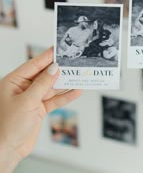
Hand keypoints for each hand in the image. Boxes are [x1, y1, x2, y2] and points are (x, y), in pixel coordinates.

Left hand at [0, 48, 80, 171]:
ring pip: (52, 87)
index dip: (47, 56)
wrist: (7, 150)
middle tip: (72, 62)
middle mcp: (24, 88)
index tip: (58, 50)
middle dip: (59, 70)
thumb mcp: (27, 101)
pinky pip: (55, 99)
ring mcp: (32, 98)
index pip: (34, 64)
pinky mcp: (39, 108)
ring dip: (65, 83)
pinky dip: (65, 96)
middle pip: (45, 75)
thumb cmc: (7, 126)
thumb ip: (43, 84)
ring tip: (78, 76)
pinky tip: (75, 91)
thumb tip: (54, 69)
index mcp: (14, 81)